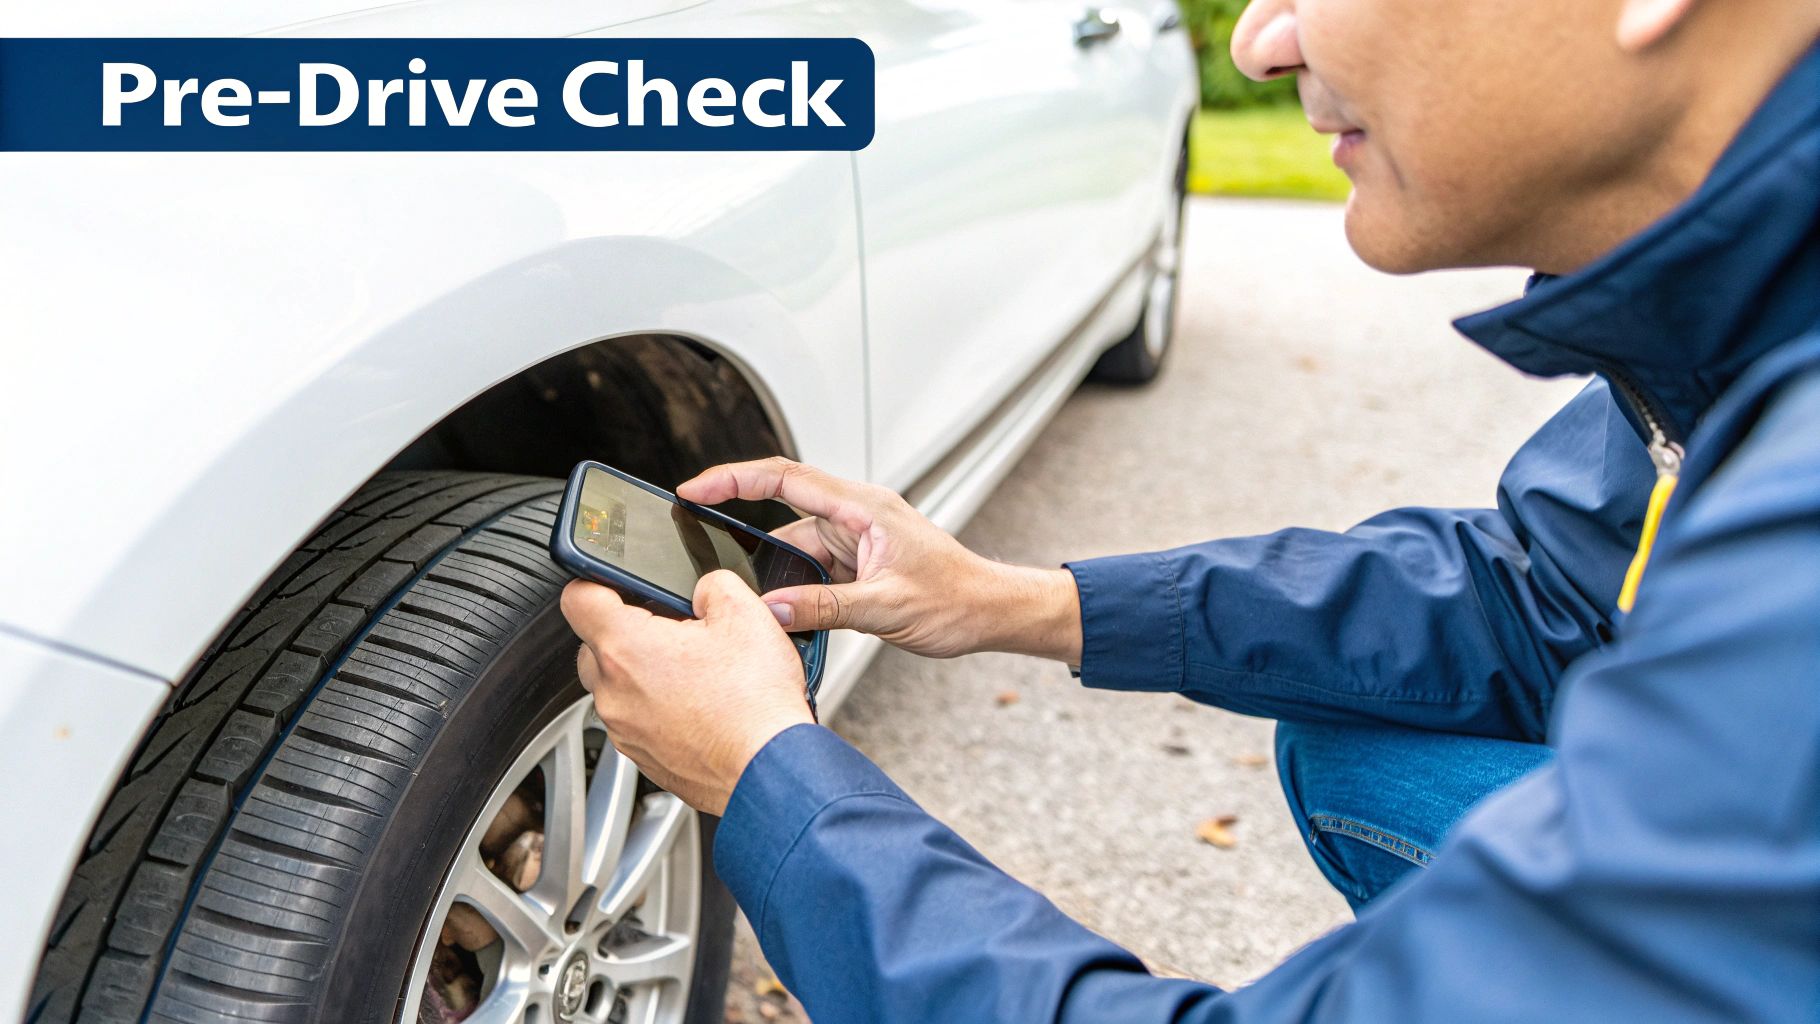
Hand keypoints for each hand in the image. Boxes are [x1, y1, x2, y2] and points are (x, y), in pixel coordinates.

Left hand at [561, 570, 813, 815]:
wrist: (769, 770)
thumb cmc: (754, 705)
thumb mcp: (746, 615)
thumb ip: (713, 585)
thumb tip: (705, 590)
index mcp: (625, 648)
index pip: (577, 598)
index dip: (595, 582)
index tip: (615, 585)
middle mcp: (614, 693)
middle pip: (595, 645)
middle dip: (628, 632)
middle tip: (675, 632)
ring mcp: (625, 730)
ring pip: (618, 686)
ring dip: (647, 675)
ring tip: (697, 674)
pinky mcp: (643, 757)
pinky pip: (638, 721)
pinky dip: (660, 710)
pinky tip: (702, 707)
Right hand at [677, 457, 1082, 661]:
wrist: (991, 612)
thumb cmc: (957, 598)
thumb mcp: (885, 608)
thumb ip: (825, 607)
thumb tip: (771, 608)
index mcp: (863, 508)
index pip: (784, 478)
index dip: (733, 479)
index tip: (694, 490)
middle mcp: (856, 517)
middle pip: (781, 516)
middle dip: (744, 539)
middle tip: (707, 562)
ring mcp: (856, 541)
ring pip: (794, 551)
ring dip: (775, 577)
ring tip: (755, 605)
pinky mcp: (858, 564)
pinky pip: (812, 572)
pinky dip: (795, 591)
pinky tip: (786, 615)